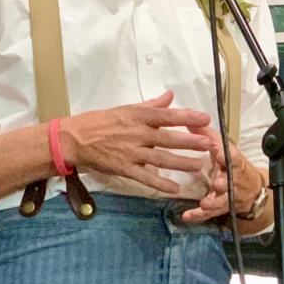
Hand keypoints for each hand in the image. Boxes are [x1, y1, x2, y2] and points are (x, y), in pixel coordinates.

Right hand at [60, 91, 212, 194]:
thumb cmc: (99, 121)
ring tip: (198, 166)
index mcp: (137, 116)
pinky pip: (145, 177)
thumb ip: (150, 105)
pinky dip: (160, 183)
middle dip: (189, 142)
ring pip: (161, 159)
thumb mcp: (125, 109)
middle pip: (168, 139)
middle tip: (208, 145)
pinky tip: (174, 188)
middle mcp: (136, 134)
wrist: (75, 139)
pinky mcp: (124, 168)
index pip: (167, 116)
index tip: (205, 118)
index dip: (187, 117)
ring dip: (181, 163)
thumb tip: (170, 95)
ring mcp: (131, 152)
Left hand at [178, 127, 265, 223]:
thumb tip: (188, 119)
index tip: (220, 153)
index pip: (233, 157)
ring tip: (205, 204)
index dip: (227, 155)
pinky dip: (199, 216)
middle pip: (230, 181)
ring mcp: (228, 195)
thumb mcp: (223, 147)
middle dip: (224, 182)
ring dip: (214, 202)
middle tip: (217, 182)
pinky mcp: (221, 208)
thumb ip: (206, 134)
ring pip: (222, 200)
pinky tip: (187, 217)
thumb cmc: (232, 164)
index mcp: (234, 162)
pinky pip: (210, 214)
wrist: (251, 189)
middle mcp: (233, 179)